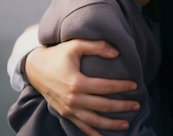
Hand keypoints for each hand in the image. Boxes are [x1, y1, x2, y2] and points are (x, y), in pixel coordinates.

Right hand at [25, 39, 139, 135]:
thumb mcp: (75, 45)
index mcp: (76, 83)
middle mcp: (73, 99)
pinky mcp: (65, 114)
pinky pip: (81, 127)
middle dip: (122, 106)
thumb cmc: (57, 54)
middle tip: (137, 105)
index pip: (106, 87)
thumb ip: (96, 46)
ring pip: (94, 120)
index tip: (135, 85)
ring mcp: (68, 109)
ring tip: (126, 123)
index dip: (122, 87)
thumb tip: (116, 52)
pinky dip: (93, 133)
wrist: (35, 68)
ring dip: (111, 124)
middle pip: (103, 106)